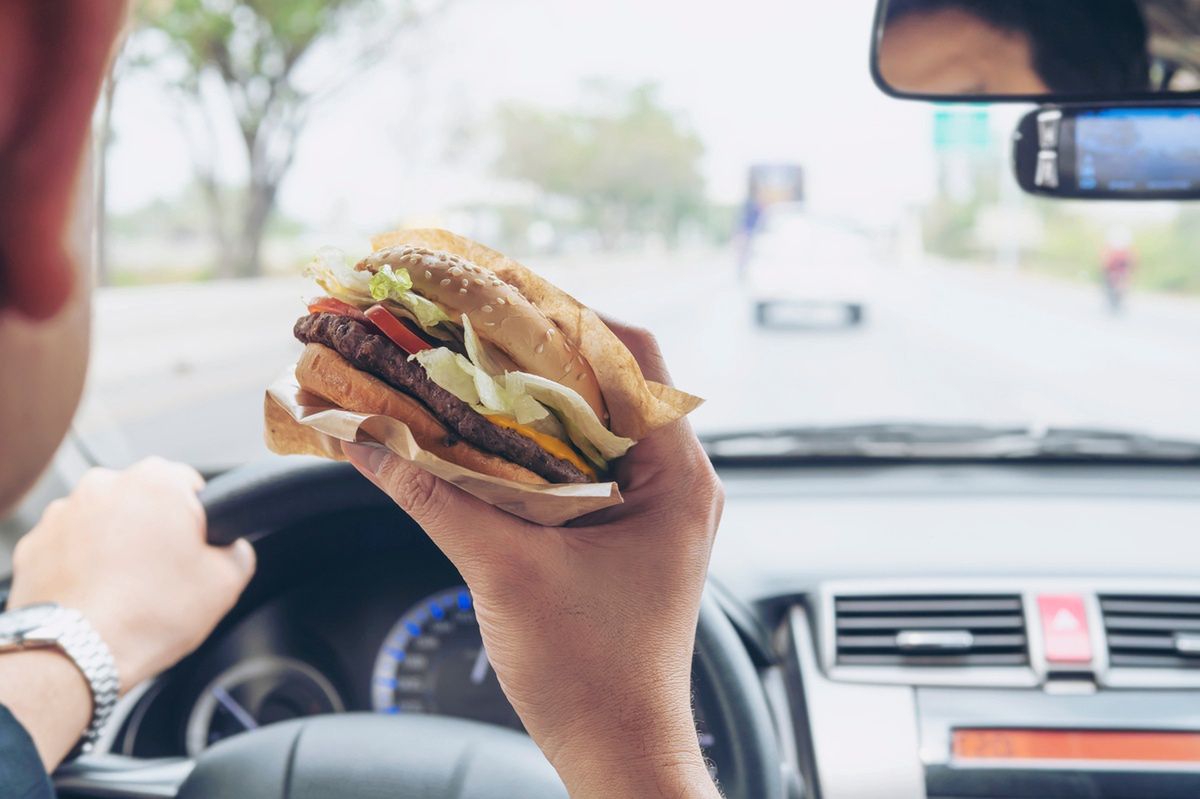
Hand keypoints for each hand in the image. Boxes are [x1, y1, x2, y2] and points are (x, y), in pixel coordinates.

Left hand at [8, 457, 255, 691]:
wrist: (78, 656)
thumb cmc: (149, 616)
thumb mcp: (228, 582)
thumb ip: (240, 550)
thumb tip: (231, 548)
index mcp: (157, 482)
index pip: (190, 484)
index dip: (198, 520)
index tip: (194, 548)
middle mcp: (106, 485)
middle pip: (143, 499)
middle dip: (153, 528)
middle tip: (162, 573)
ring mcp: (64, 512)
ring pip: (104, 520)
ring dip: (115, 543)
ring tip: (126, 588)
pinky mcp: (34, 543)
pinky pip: (69, 545)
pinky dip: (82, 563)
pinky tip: (97, 594)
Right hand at [344, 322, 721, 798]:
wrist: (616, 750)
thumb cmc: (593, 676)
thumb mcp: (505, 570)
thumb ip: (433, 495)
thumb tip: (362, 438)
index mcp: (676, 476)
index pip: (634, 358)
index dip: (568, 314)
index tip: (501, 292)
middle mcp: (672, 480)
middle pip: (609, 381)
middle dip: (535, 347)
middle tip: (467, 316)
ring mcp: (647, 506)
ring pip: (589, 420)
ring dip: (528, 392)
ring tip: (463, 357)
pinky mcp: (619, 530)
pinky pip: (575, 461)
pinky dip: (527, 439)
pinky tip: (475, 427)